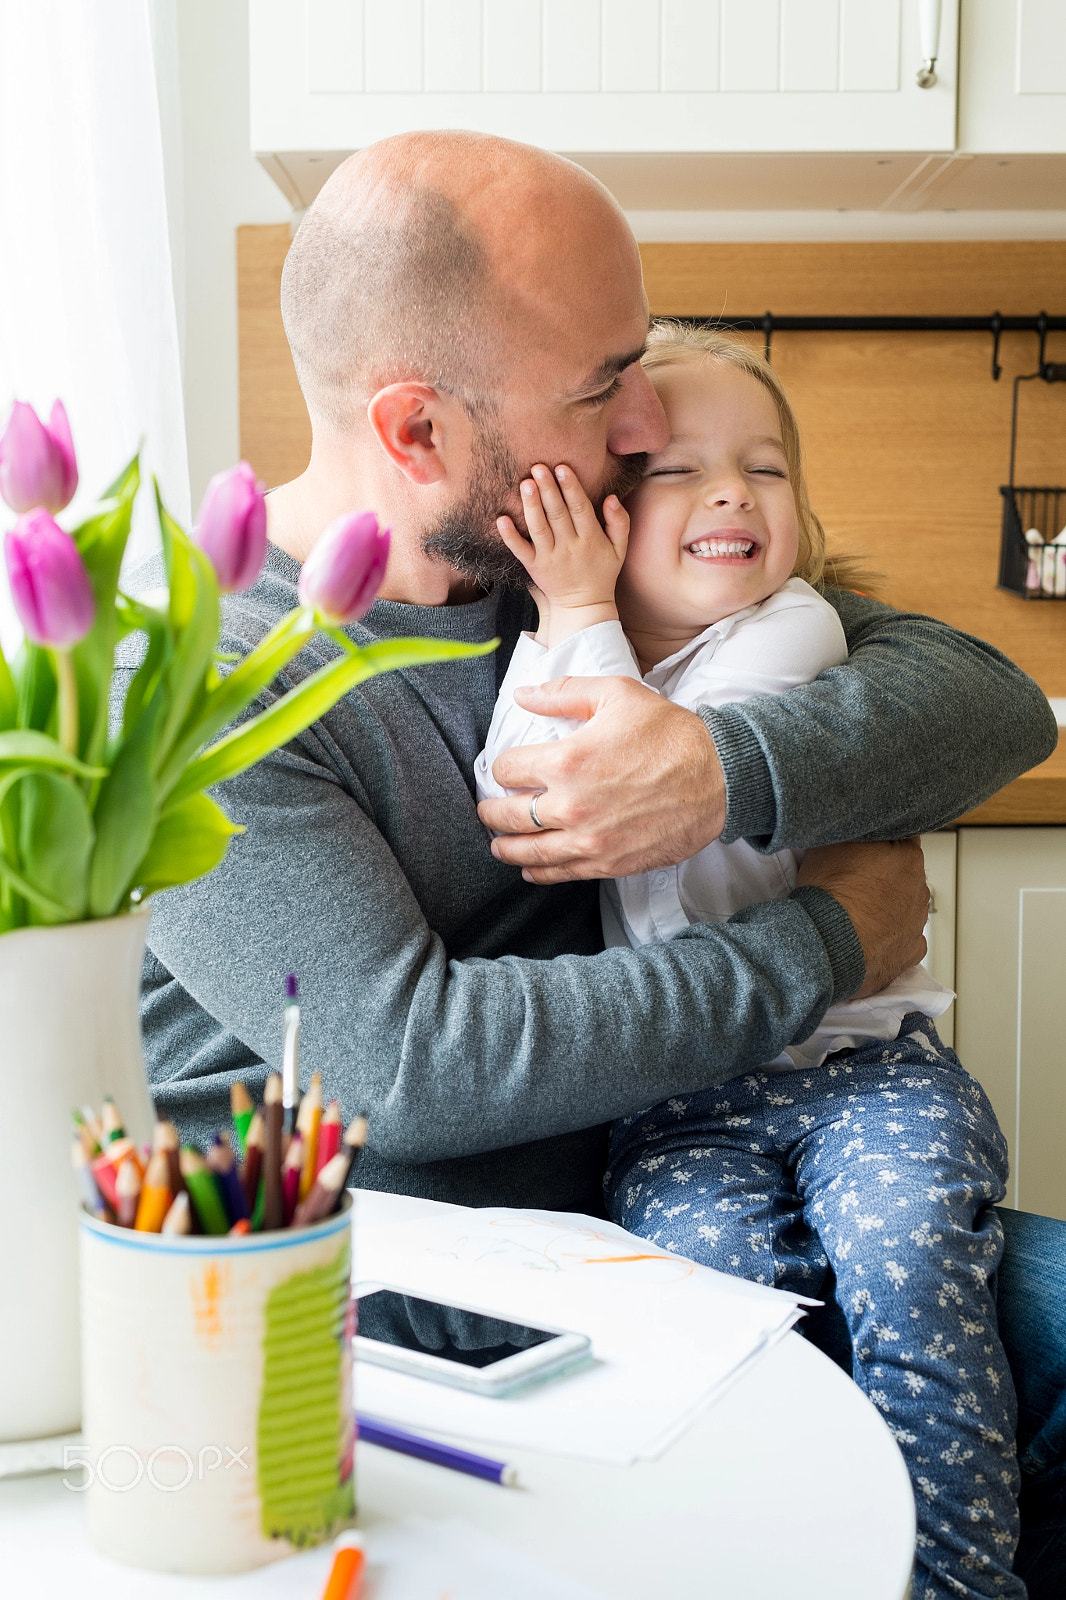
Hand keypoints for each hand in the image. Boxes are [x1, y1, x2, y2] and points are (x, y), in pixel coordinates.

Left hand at [476, 675, 726, 882]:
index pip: (507, 769)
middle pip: (507, 816)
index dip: (502, 767)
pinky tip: (530, 869)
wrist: (719, 778)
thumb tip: (522, 694)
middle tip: (487, 810)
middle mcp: (570, 805)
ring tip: (498, 844)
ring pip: (528, 851)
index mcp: (567, 761)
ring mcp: (588, 839)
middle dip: (491, 811)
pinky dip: (538, 873)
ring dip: (506, 848)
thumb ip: (563, 693)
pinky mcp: (608, 862)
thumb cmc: (670, 734)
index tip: (507, 769)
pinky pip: (560, 874)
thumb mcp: (617, 695)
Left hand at [496, 464, 628, 647]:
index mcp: (591, 539)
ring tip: (525, 484)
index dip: (571, 488)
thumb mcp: (620, 549)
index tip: (562, 468)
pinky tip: (501, 519)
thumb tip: (612, 497)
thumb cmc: (602, 572)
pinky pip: (520, 551)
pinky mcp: (534, 568)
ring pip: (539, 528)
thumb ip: (619, 522)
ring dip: (531, 506)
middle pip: (557, 514)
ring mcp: (550, 558)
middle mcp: (569, 547)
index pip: (580, 508)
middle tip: (538, 466)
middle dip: (548, 489)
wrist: (583, 606)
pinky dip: (510, 536)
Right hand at [797, 839, 928, 998]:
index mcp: (907, 856)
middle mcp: (919, 888)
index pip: (902, 836)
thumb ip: (849, 831)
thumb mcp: (829, 843)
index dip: (880, 841)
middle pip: (905, 873)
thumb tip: (849, 827)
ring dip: (887, 905)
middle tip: (854, 881)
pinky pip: (903, 938)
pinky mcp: (911, 951)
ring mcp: (917, 922)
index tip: (864, 848)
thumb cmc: (829, 894)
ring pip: (905, 906)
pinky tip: (867, 935)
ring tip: (856, 912)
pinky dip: (888, 937)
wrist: (828, 945)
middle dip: (885, 875)